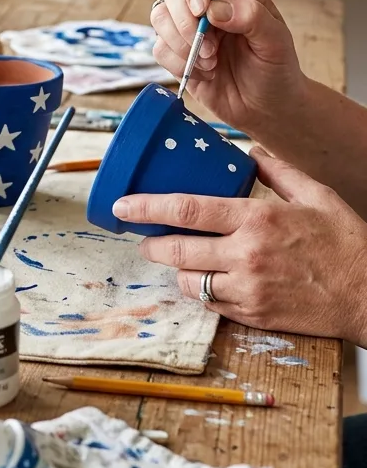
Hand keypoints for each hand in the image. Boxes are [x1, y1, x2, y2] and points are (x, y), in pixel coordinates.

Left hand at [115, 148, 366, 345]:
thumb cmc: (348, 244)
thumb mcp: (316, 195)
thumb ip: (278, 171)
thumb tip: (250, 151)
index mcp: (257, 219)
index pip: (187, 210)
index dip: (147, 208)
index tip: (123, 206)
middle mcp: (247, 254)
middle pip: (177, 249)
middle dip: (151, 244)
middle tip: (144, 239)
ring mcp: (248, 289)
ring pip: (189, 281)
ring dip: (177, 270)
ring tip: (177, 259)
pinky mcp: (254, 315)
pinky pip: (211, 304)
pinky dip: (202, 291)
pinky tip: (207, 280)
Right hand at [151, 0, 306, 134]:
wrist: (265, 108)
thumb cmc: (277, 70)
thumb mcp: (276, 42)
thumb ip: (251, 18)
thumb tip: (214, 9)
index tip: (201, 8)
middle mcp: (207, 1)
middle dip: (186, 21)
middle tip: (212, 47)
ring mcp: (187, 26)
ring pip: (160, 17)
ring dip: (182, 44)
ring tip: (211, 62)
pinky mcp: (175, 50)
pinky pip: (159, 48)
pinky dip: (179, 63)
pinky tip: (204, 72)